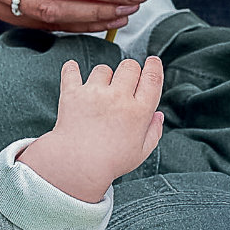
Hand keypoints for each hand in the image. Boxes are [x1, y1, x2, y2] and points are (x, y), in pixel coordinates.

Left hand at [17, 56, 163, 202]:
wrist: (75, 167)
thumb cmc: (110, 162)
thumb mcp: (141, 152)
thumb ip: (153, 132)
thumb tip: (158, 115)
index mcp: (138, 111)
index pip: (152, 78)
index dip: (154, 66)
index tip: (152, 61)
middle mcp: (118, 98)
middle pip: (129, 66)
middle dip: (130, 70)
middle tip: (125, 82)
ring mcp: (95, 93)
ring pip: (103, 69)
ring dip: (104, 76)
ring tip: (100, 92)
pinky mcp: (73, 93)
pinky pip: (72, 72)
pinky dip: (71, 70)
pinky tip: (73, 69)